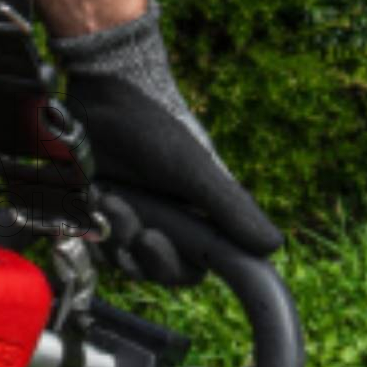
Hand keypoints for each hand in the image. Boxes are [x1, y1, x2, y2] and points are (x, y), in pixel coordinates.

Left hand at [53, 0, 280, 282]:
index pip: (190, 269)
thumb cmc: (155, 128)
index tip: (153, 239)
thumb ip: (231, 208)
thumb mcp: (196, 170)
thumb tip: (275, 246)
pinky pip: (94, 242)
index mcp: (195, 218)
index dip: (172, 266)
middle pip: (153, 269)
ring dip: (113, 230)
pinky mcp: (98, 213)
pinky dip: (92, 225)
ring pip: (120, 257)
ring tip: (107, 195)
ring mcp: (130, 218)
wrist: (104, 97)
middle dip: (136, 246)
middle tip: (126, 215)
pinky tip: (93, 196)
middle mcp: (164, 223)